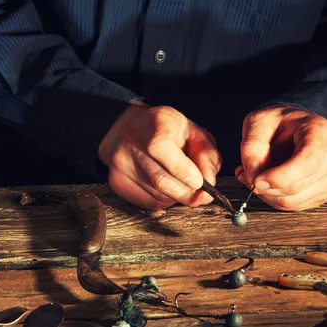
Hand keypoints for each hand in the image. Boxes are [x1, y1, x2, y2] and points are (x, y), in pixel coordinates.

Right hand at [98, 102, 220, 210]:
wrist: (132, 129)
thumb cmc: (169, 132)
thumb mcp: (194, 133)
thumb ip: (207, 156)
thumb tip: (209, 182)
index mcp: (156, 123)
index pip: (161, 148)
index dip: (182, 169)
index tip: (199, 182)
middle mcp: (132, 142)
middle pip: (161, 179)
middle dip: (188, 193)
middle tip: (202, 194)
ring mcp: (121, 163)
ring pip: (157, 195)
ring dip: (177, 197)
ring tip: (180, 184)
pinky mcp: (117, 182)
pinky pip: (148, 203)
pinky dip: (164, 201)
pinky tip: (166, 188)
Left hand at [236, 105, 326, 210]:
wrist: (293, 126)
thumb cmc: (277, 122)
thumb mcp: (257, 123)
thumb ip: (251, 148)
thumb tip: (252, 178)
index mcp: (321, 132)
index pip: (307, 163)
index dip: (280, 177)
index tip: (256, 180)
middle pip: (298, 186)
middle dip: (266, 187)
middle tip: (246, 175)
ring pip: (294, 200)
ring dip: (267, 194)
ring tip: (256, 176)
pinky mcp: (324, 192)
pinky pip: (295, 206)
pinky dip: (275, 199)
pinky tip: (268, 183)